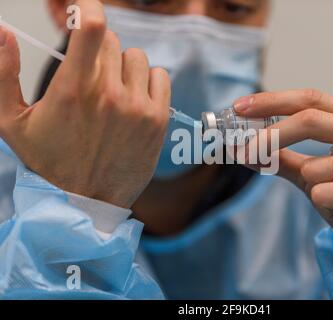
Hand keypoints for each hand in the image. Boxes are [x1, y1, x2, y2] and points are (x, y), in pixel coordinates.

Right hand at [0, 0, 169, 207]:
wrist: (86, 201)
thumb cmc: (48, 163)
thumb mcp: (11, 122)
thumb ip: (2, 73)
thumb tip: (4, 31)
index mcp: (73, 89)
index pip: (90, 26)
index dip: (87, 5)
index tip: (83, 5)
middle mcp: (110, 95)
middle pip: (111, 40)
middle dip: (97, 51)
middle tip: (89, 77)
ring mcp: (138, 107)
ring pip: (136, 57)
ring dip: (122, 67)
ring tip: (111, 92)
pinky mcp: (158, 120)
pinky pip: (160, 76)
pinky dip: (147, 81)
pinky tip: (133, 100)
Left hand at [234, 89, 332, 277]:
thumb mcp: (314, 175)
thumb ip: (283, 159)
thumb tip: (244, 149)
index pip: (312, 100)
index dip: (273, 101)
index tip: (240, 107)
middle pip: (310, 120)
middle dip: (270, 137)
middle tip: (242, 151)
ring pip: (313, 167)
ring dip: (311, 187)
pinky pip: (322, 192)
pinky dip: (323, 204)